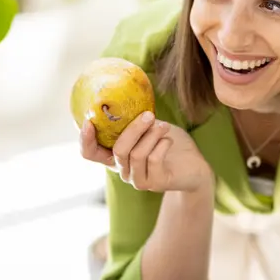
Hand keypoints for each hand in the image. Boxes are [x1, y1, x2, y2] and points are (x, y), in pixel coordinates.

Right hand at [79, 112, 212, 193]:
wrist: (194, 167)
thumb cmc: (169, 144)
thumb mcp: (149, 127)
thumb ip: (135, 118)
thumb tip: (124, 96)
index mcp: (116, 156)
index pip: (90, 153)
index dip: (85, 140)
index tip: (89, 121)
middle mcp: (123, 170)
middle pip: (118, 150)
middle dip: (133, 129)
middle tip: (148, 115)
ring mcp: (137, 180)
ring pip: (136, 154)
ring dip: (152, 135)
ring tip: (164, 126)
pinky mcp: (155, 183)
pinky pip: (153, 160)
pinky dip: (162, 145)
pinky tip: (169, 141)